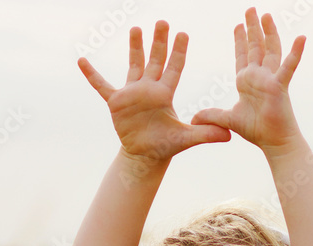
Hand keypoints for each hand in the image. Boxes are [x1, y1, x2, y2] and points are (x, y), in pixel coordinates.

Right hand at [78, 20, 230, 164]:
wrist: (145, 155)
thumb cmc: (166, 145)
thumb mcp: (187, 138)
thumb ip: (206, 133)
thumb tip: (230, 135)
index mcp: (165, 94)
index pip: (174, 68)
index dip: (178, 52)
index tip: (183, 34)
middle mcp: (149, 88)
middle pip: (155, 60)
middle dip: (159, 41)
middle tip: (163, 22)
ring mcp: (132, 93)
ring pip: (133, 65)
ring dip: (134, 48)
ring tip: (136, 28)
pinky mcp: (116, 102)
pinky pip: (101, 85)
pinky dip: (92, 74)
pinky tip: (82, 60)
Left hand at [191, 8, 305, 155]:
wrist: (273, 142)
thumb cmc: (256, 131)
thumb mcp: (227, 119)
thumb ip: (211, 115)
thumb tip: (194, 119)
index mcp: (247, 81)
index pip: (243, 55)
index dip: (240, 40)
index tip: (238, 25)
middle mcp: (259, 76)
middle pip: (256, 46)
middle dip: (252, 28)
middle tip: (250, 9)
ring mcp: (271, 79)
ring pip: (271, 50)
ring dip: (269, 32)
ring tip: (266, 15)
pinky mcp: (280, 86)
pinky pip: (288, 67)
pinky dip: (295, 53)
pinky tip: (301, 37)